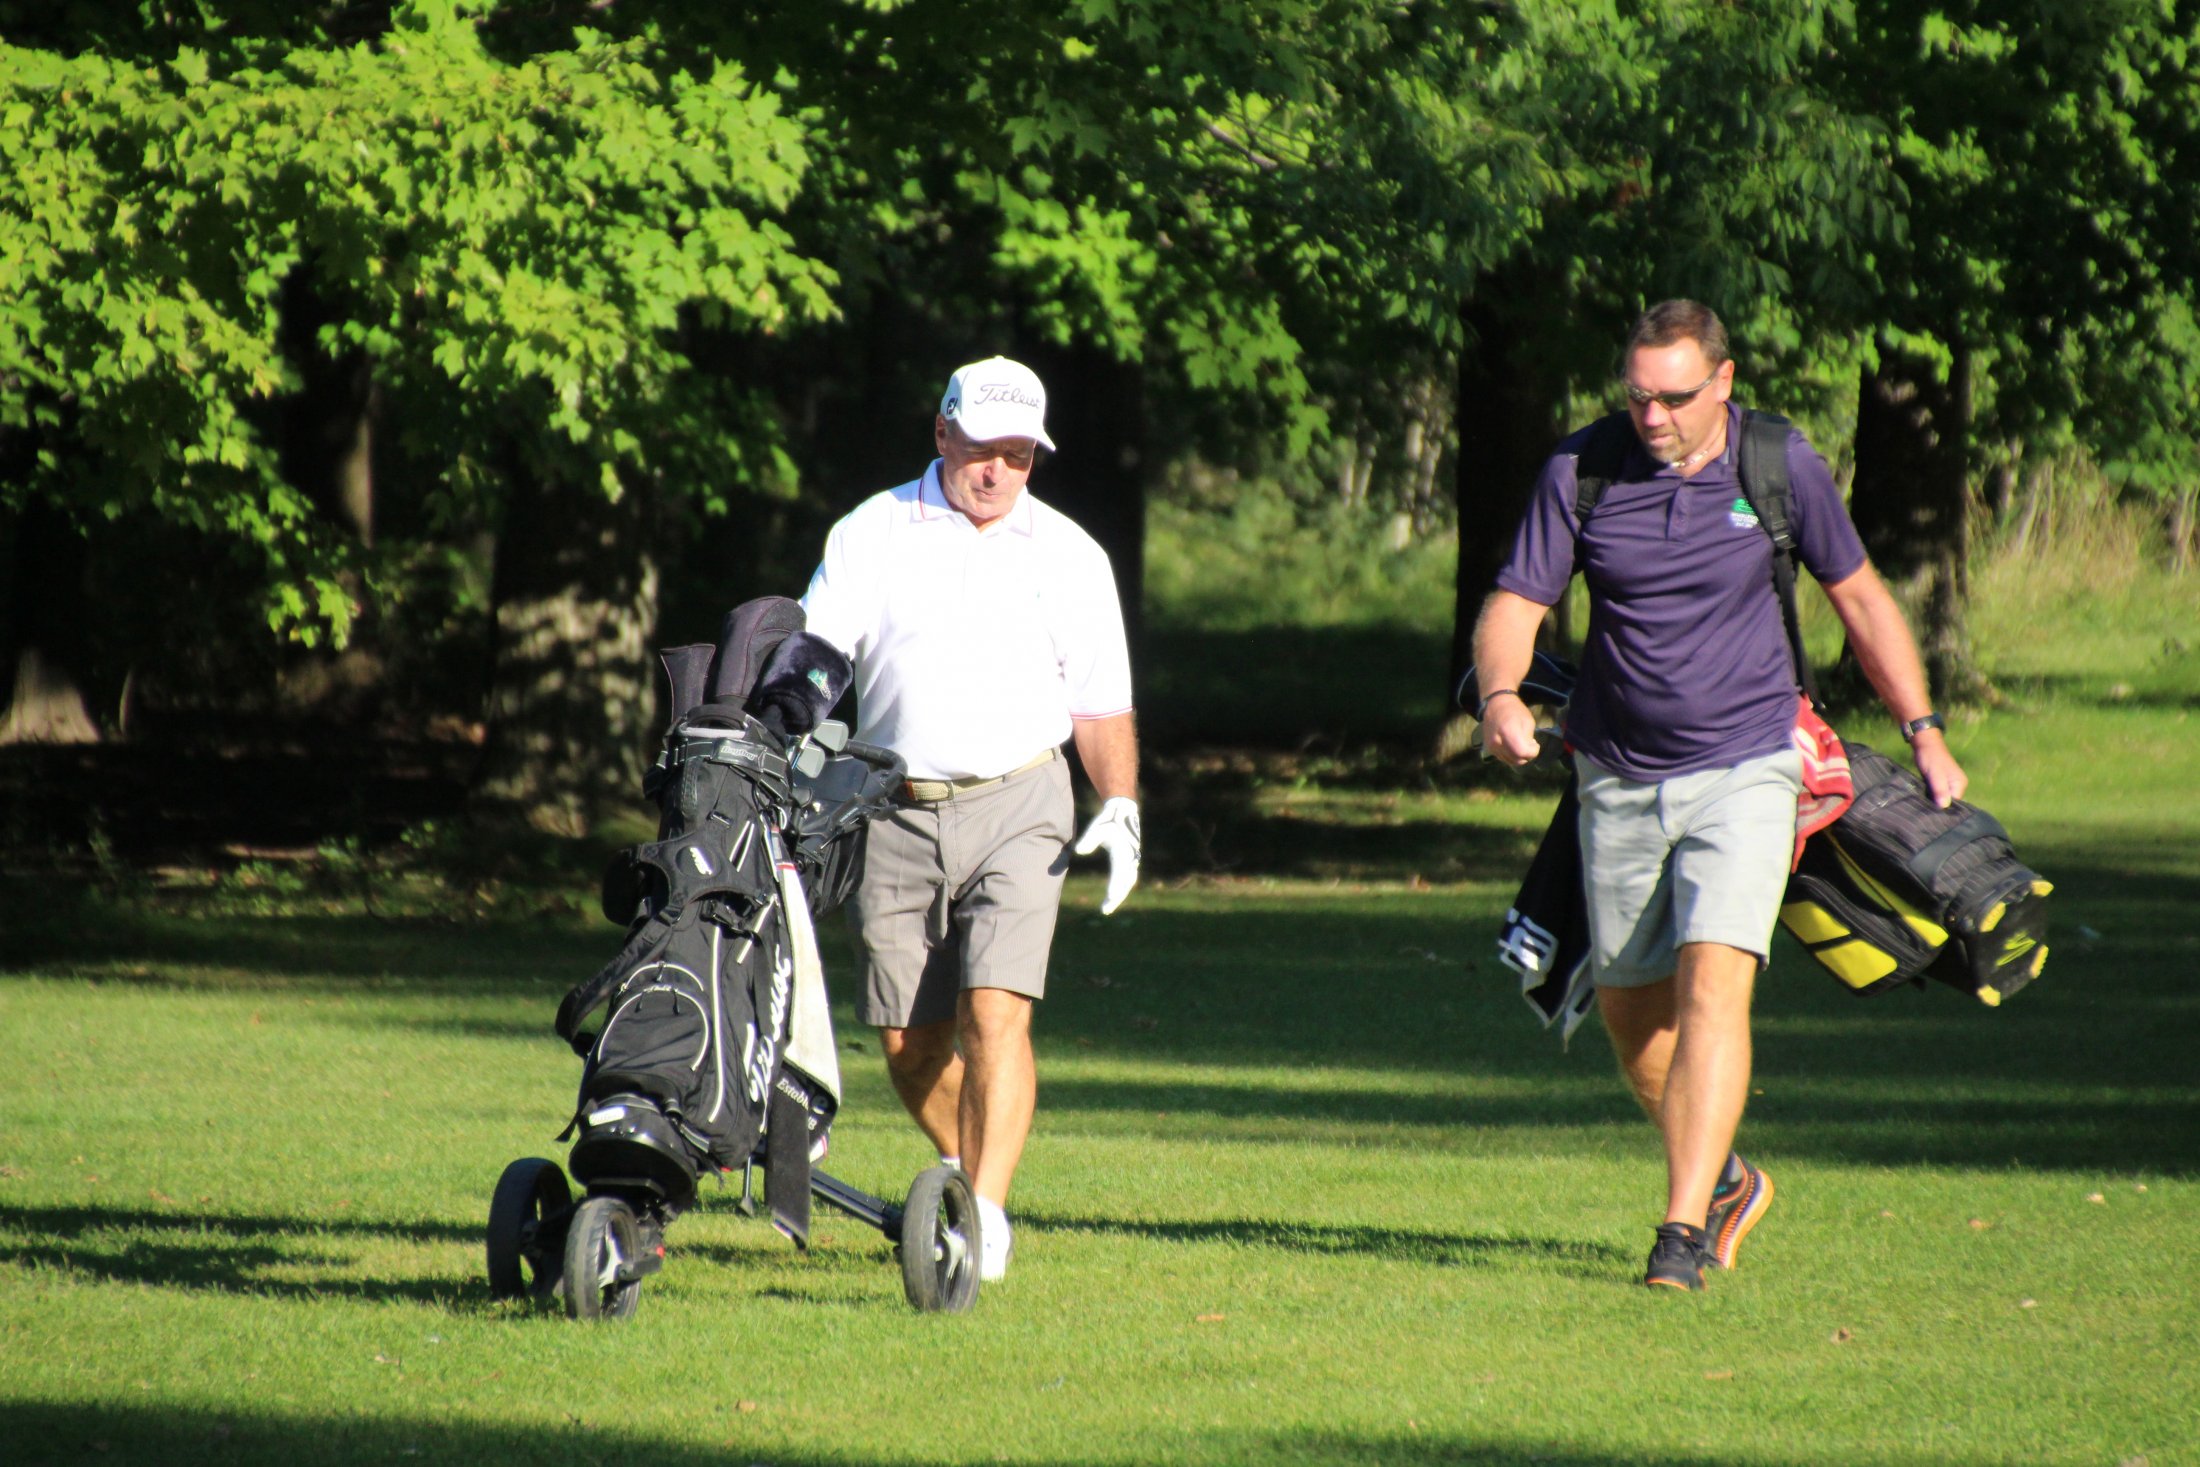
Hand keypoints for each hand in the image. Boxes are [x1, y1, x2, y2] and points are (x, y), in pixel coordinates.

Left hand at [1073, 796, 1140, 914]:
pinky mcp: (1132, 859)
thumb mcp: (1097, 828)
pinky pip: (1128, 878)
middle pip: (1125, 883)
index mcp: (1122, 851)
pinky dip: (1122, 888)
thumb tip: (1078, 851)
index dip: (1115, 887)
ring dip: (1119, 895)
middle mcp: (1130, 857)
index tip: (1109, 898)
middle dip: (1116, 897)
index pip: (1119, 873)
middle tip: (1105, 910)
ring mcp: (1133, 859)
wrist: (1124, 812)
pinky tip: (1114, 896)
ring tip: (1108, 907)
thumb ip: (1088, 840)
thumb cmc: (1108, 820)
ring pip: (1128, 882)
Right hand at [1479, 692, 1542, 767]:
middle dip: (1527, 756)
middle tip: (1529, 745)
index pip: (1523, 753)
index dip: (1533, 752)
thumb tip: (1527, 749)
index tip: (1535, 744)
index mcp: (1508, 733)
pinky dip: (1511, 755)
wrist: (1496, 704)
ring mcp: (1491, 746)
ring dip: (1518, 756)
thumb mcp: (1528, 722)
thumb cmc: (1515, 710)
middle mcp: (1497, 742)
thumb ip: (1528, 738)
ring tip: (1521, 744)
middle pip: (1516, 760)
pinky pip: (1503, 758)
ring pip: (1510, 761)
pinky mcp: (1489, 748)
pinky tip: (1513, 745)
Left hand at [1910, 729, 1967, 808]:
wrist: (1924, 743)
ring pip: (1941, 798)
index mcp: (1959, 783)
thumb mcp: (1935, 774)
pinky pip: (1936, 793)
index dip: (1943, 809)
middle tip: (1925, 812)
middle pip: (1948, 802)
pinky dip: (1930, 796)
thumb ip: (1940, 789)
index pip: (1954, 804)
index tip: (1931, 814)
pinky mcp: (1940, 783)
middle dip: (1938, 806)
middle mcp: (1957, 785)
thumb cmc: (1930, 757)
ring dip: (1933, 802)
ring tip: (1923, 808)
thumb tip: (1944, 806)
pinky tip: (1923, 801)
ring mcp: (1949, 784)